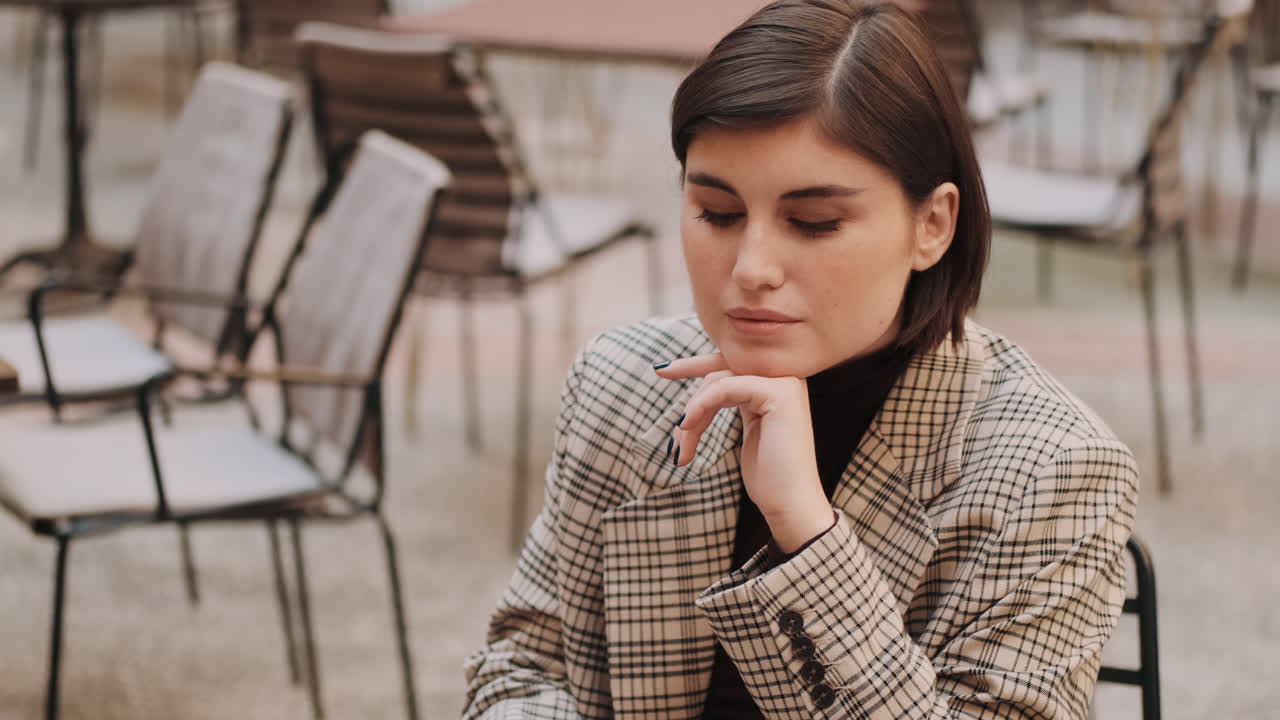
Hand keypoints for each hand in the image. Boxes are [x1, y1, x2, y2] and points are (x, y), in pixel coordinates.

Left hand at [655, 354, 832, 552]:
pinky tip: (687, 426)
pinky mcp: (779, 393)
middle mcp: (785, 379)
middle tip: (660, 372)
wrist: (791, 505)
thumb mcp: (748, 434)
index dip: (697, 365)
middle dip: (689, 374)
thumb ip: (734, 406)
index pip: (732, 368)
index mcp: (778, 387)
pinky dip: (701, 405)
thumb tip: (704, 393)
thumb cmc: (769, 479)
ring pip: (719, 382)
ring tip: (681, 446)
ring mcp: (785, 384)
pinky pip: (726, 388)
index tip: (664, 368)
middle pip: (724, 368)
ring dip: (692, 412)